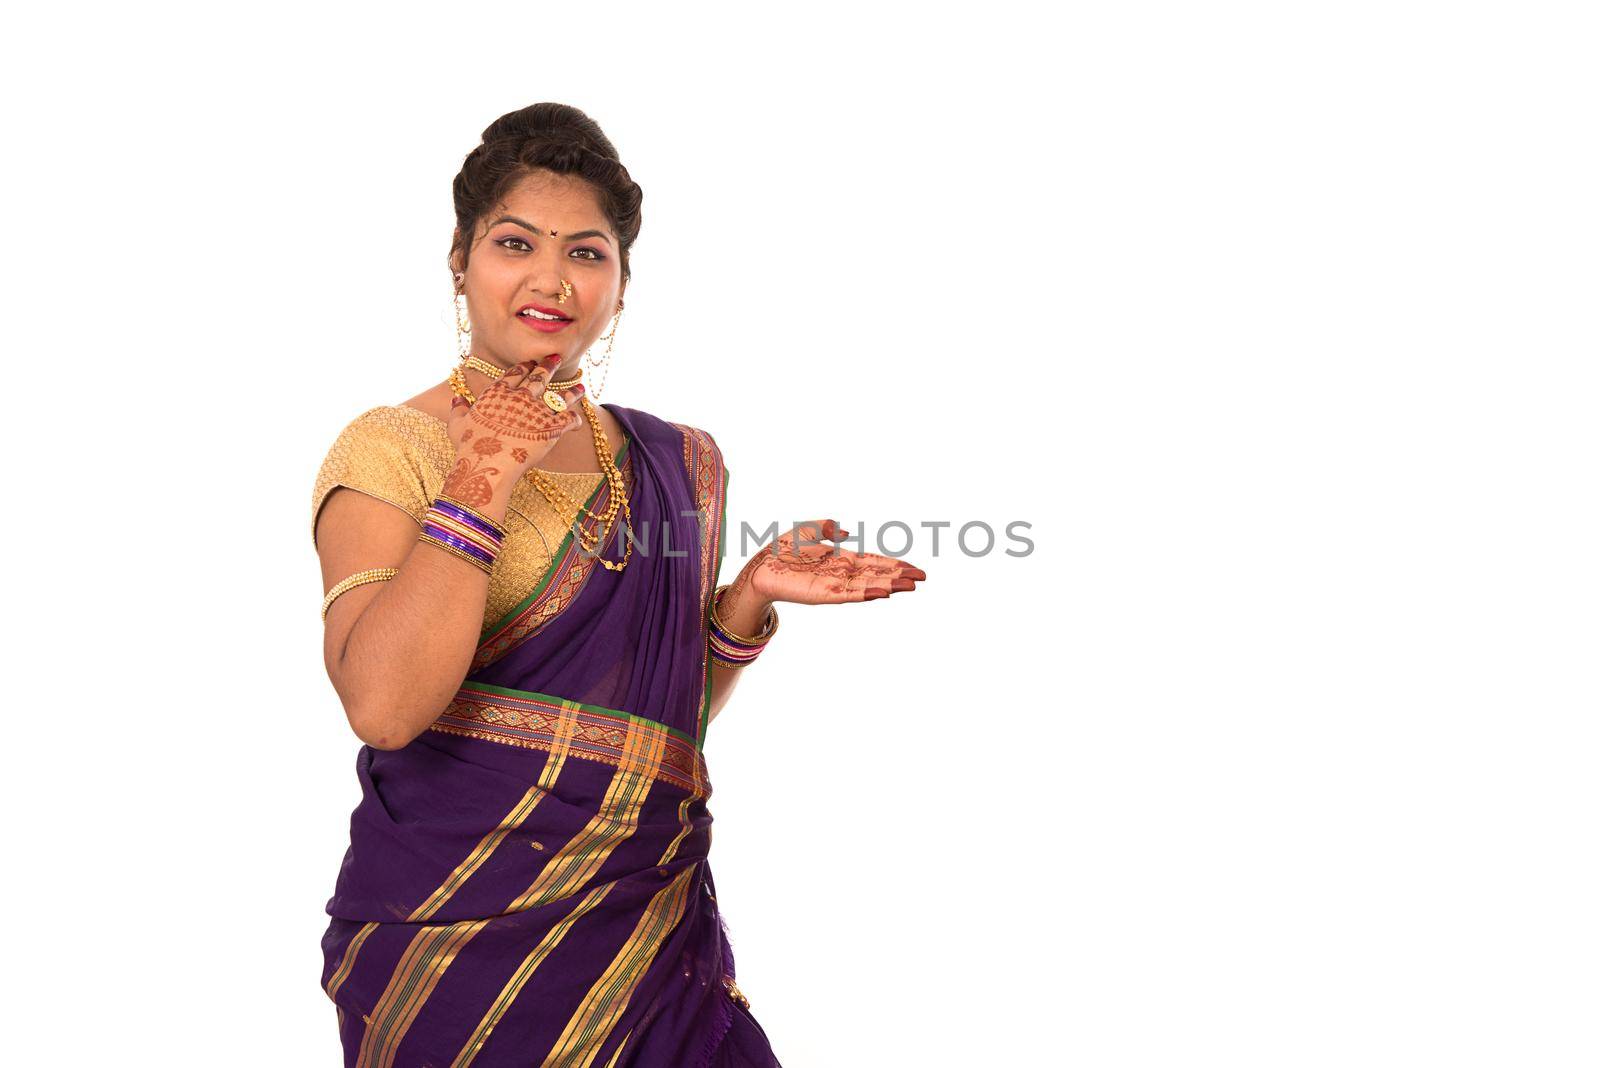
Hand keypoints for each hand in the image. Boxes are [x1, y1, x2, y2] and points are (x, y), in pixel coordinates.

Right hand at [440, 354, 584, 506]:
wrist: (488, 463)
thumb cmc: (469, 447)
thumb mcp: (457, 426)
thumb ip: (458, 410)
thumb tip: (457, 399)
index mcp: (498, 393)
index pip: (515, 373)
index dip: (524, 366)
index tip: (530, 362)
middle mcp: (520, 397)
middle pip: (539, 377)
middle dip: (549, 366)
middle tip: (556, 358)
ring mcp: (538, 410)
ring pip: (559, 396)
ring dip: (571, 391)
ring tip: (581, 386)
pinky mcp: (552, 427)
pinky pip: (569, 419)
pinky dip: (575, 419)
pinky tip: (577, 419)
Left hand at [732, 518, 926, 605]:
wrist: (760, 568)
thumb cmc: (781, 552)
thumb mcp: (806, 531)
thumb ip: (827, 528)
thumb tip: (846, 530)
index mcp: (841, 560)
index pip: (873, 562)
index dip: (893, 565)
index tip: (914, 568)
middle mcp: (842, 574)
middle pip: (876, 575)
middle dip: (899, 576)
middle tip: (922, 579)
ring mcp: (834, 585)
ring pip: (867, 586)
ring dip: (889, 586)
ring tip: (909, 586)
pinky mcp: (822, 594)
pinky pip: (848, 594)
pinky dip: (865, 594)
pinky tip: (882, 593)